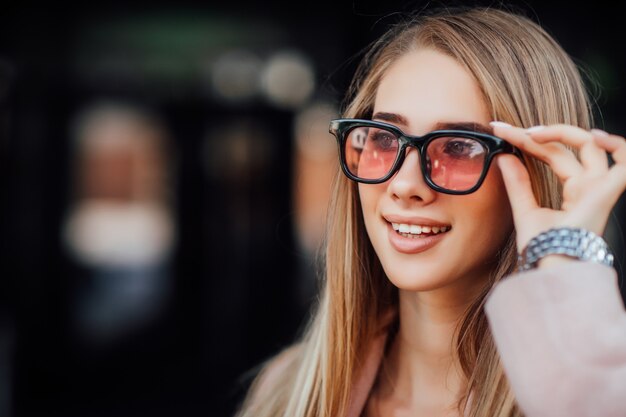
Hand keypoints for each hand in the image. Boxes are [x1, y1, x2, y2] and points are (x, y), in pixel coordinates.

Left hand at [489, 122, 625, 256]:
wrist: (550, 267)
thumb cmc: (542, 248)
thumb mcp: (524, 210)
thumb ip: (517, 183)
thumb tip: (503, 155)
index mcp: (573, 191)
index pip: (553, 154)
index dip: (527, 140)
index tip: (500, 131)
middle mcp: (588, 186)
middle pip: (566, 148)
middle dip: (534, 134)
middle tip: (505, 129)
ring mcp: (599, 188)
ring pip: (590, 146)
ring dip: (562, 132)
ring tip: (532, 133)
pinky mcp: (607, 192)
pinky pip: (625, 163)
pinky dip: (617, 145)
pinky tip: (592, 135)